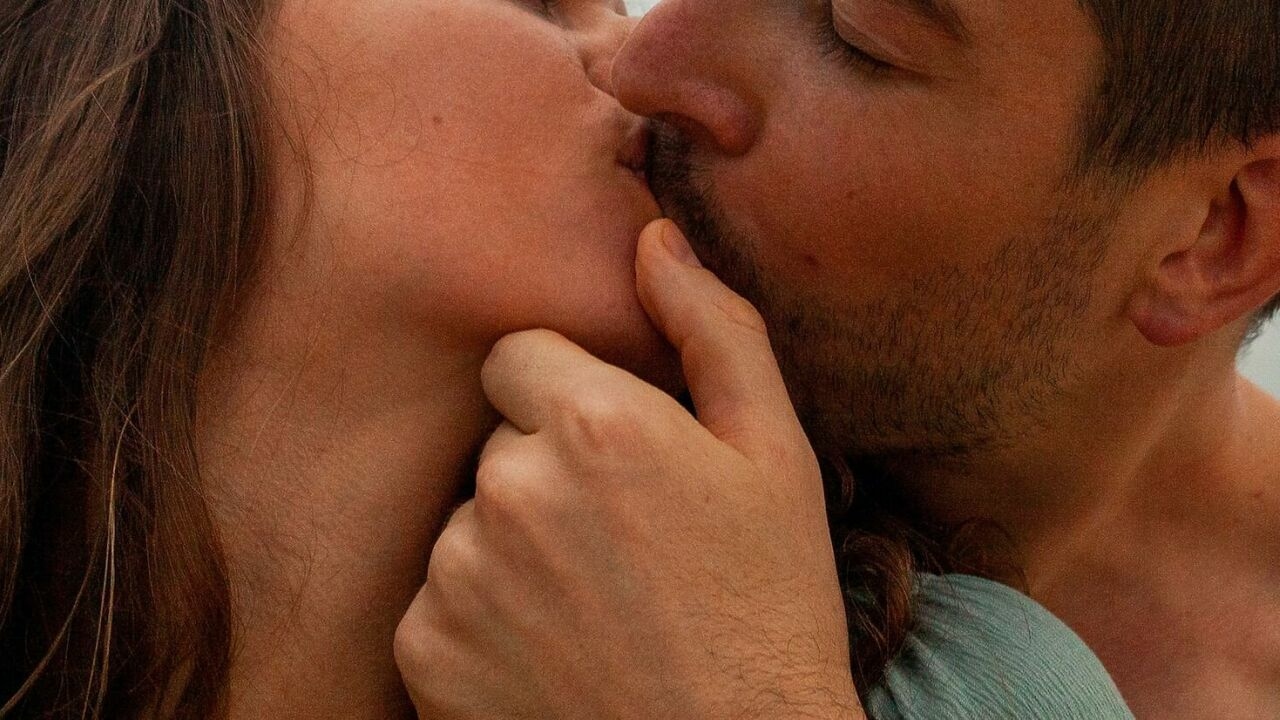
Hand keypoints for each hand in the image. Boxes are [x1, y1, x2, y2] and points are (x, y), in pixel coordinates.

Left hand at [394, 220, 862, 719]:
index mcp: (594, 422)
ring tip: (591, 604)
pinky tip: (551, 652)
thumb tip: (654, 238)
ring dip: (511, 544)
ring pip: (466, 517)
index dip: (570, 401)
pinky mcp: (424, 652)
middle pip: (494, 438)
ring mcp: (457, 575)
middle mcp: (509, 488)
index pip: (517, 355)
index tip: (617, 458)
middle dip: (542, 469)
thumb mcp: (776, 456)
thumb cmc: (768, 606)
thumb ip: (714, 330)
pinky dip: (479, 620)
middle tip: (619, 541)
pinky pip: (436, 598)